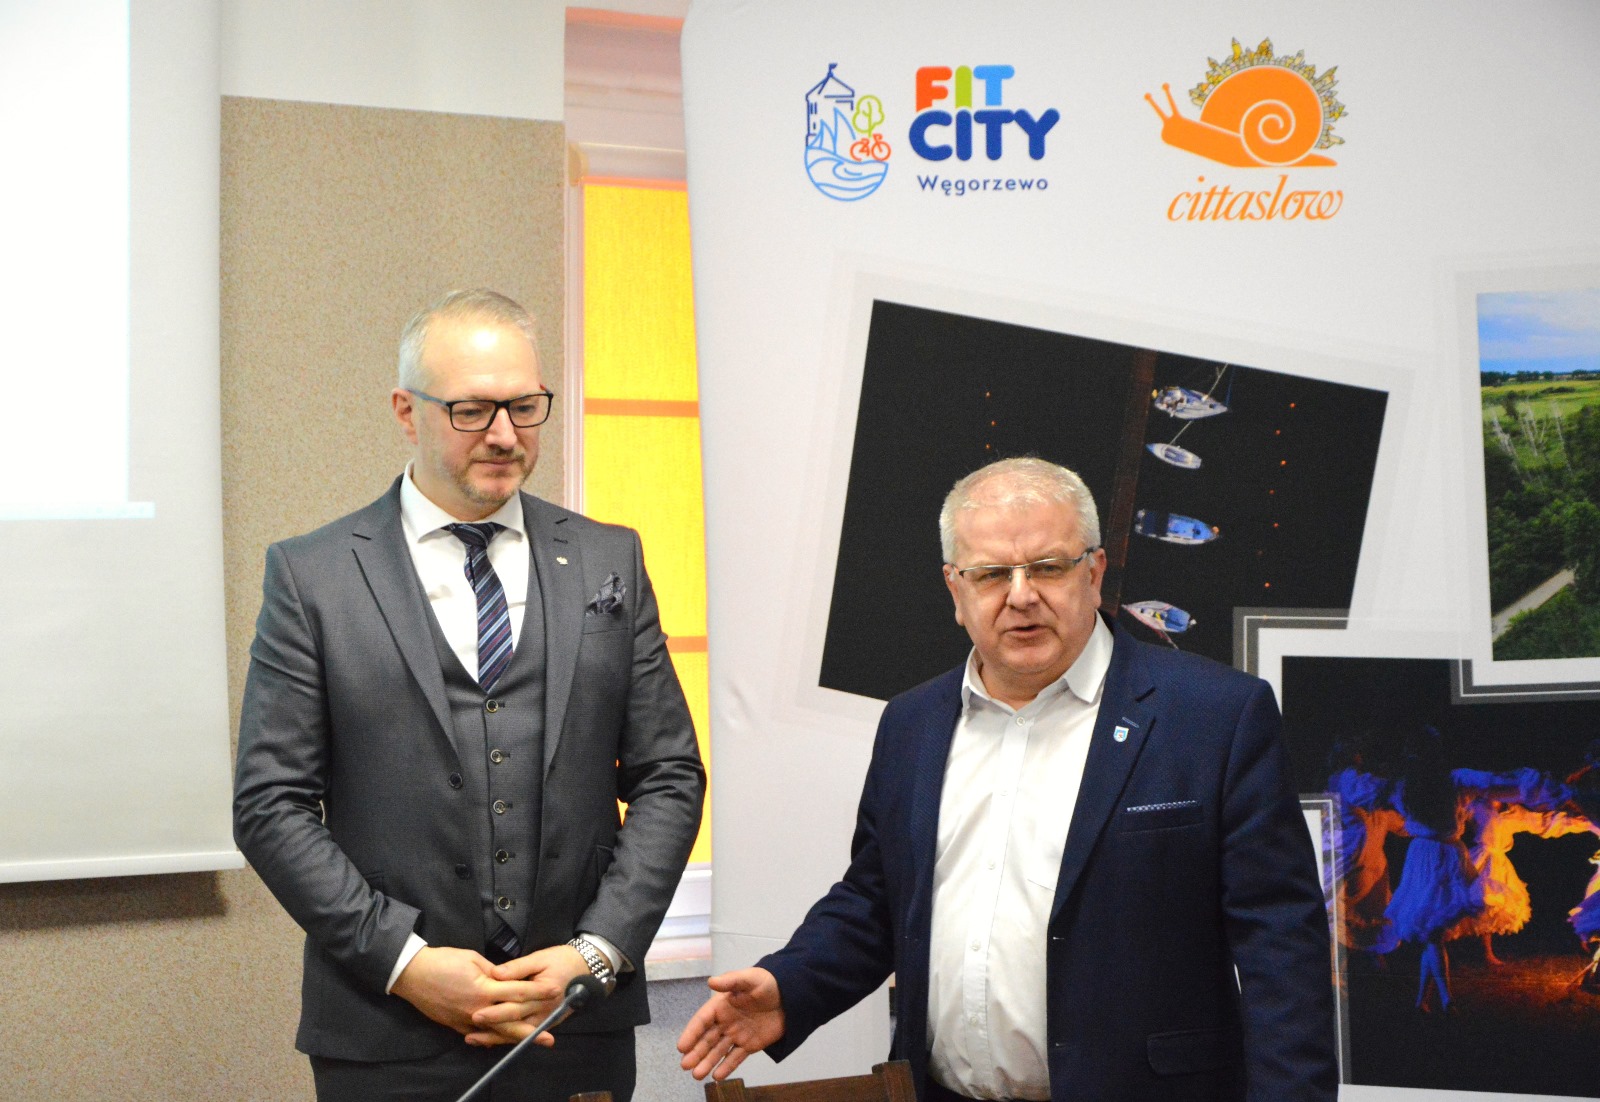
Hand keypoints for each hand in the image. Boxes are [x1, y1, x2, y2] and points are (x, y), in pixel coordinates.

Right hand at [391, 946, 544, 1039]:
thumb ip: (494, 972)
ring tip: (531, 1042)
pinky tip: (503, 1041)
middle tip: (550, 1037)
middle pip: (510, 1022)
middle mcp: (478, 1009)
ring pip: (495, 1032)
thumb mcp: (473, 959)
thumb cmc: (443, 961)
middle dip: (531, 1030)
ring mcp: (466, 1020)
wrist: (412, 975)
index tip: (554, 991)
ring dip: (514, 1038)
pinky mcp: (456, 1025)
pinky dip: (491, 1038)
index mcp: (484, 989)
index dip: (537, 992)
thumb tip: (508, 978)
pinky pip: (478, 1034)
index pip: (517, 992)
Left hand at [464, 944, 592, 1045]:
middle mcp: (544, 1010)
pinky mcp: (546, 1021)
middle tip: (469, 1031)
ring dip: (496, 1038)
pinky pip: (525, 1032)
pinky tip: (492, 1040)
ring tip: (474, 1039)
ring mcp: (546, 1019)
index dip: (495, 1011)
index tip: (475, 1013)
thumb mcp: (541, 958)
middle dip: (491, 1028)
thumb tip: (495, 974)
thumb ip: (518, 967)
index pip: (515, 1005)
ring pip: (518, 1032)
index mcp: (542, 993)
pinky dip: (509, 1037)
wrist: (589, 969)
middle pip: (514, 1022)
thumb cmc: (563, 960)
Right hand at [677, 967, 785, 1080]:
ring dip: (707, 1062)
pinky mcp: (749, 1045)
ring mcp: (737, 1035)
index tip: (681, 1047)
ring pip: (718, 1051)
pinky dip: (726, 1067)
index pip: (702, 1020)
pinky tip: (716, 1076)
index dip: (691, 1033)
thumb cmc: (767, 983)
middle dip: (696, 1052)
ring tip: (697, 1075)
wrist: (791, 996)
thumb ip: (731, 981)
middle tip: (685, 1066)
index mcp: (721, 1005)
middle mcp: (725, 1022)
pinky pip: (735, 1058)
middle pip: (707, 1039)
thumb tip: (710, 982)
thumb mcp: (750, 978)